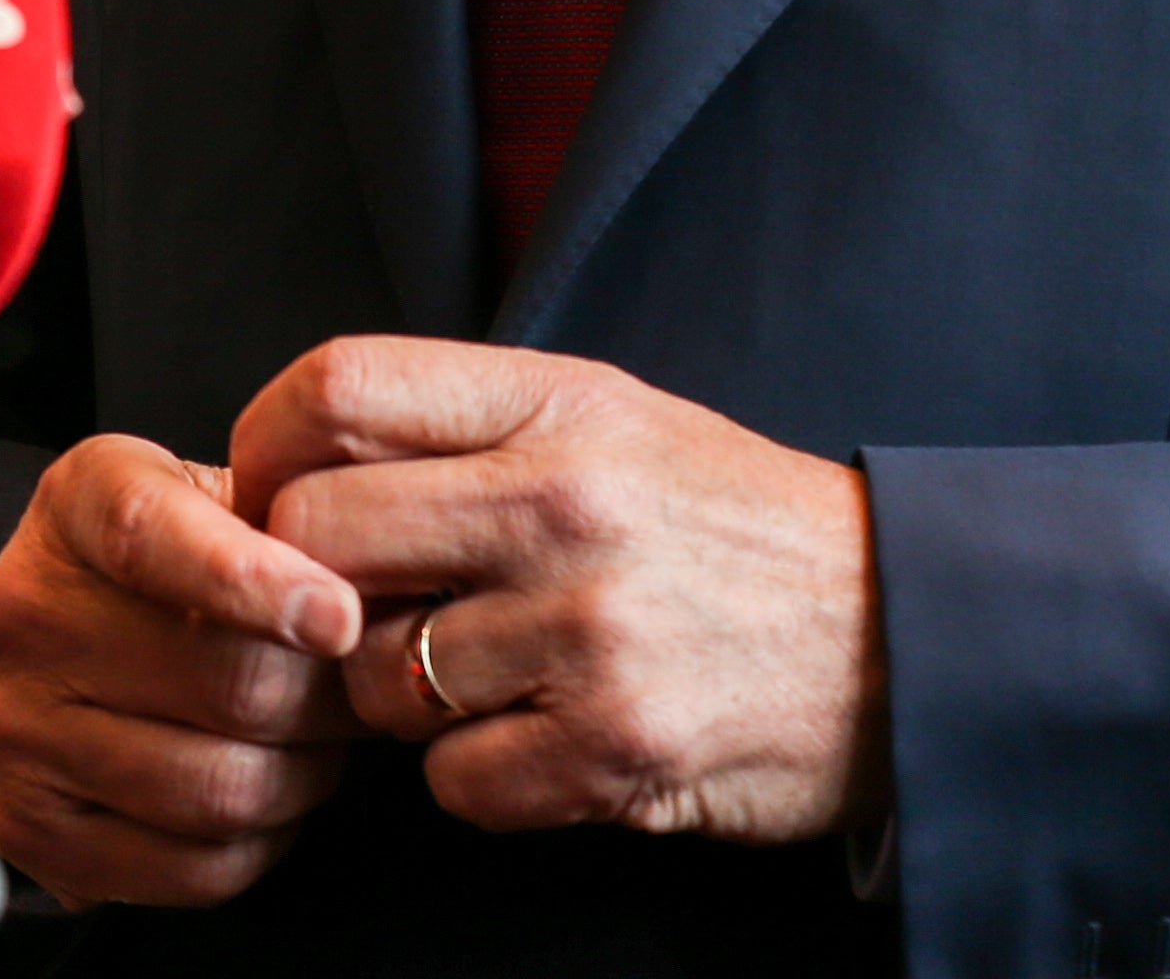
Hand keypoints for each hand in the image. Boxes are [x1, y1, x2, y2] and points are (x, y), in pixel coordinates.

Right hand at [0, 433, 370, 906]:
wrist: (60, 631)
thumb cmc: (170, 557)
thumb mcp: (221, 493)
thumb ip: (294, 517)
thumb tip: (389, 581)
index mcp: (81, 505)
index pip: (152, 536)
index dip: (256, 582)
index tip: (339, 618)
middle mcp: (30, 615)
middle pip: (229, 686)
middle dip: (326, 698)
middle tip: (355, 687)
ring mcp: (19, 731)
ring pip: (222, 789)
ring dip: (303, 775)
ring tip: (311, 738)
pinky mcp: (33, 830)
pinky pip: (195, 869)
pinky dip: (260, 842)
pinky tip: (260, 788)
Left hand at [229, 338, 888, 847]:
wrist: (903, 634)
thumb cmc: (730, 527)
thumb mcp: (616, 422)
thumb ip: (471, 430)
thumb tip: (298, 468)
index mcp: (562, 406)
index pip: (339, 384)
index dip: (266, 444)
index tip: (267, 493)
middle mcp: (566, 505)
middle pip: (316, 535)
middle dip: (314, 592)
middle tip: (368, 611)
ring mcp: (589, 631)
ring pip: (374, 679)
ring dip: (407, 698)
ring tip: (490, 677)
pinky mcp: (613, 750)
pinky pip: (452, 785)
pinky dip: (479, 779)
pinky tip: (543, 739)